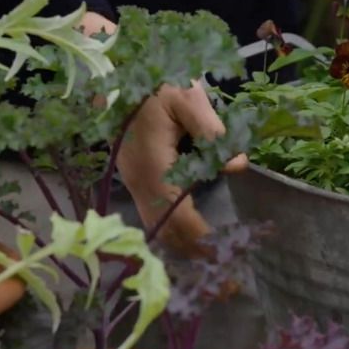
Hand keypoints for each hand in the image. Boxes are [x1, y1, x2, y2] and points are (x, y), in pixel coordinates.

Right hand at [79, 12, 247, 256]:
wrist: (112, 62)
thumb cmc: (152, 76)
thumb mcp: (186, 96)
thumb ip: (213, 130)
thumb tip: (237, 166)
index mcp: (153, 168)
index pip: (181, 220)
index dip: (206, 246)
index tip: (231, 266)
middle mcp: (139, 181)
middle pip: (167, 235)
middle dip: (197, 261)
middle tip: (229, 287)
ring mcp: (133, 179)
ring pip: (158, 227)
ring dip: (185, 251)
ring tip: (216, 271)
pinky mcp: (136, 173)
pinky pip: (154, 214)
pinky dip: (175, 233)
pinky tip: (195, 243)